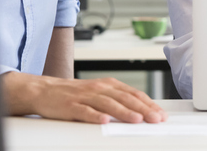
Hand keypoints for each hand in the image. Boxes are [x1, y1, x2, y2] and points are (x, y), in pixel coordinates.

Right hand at [1, 72, 167, 123]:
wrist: (45, 90)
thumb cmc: (76, 94)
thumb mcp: (100, 92)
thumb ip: (118, 99)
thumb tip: (141, 110)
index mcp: (109, 85)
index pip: (134, 94)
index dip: (149, 104)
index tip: (160, 114)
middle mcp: (100, 88)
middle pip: (125, 98)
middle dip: (143, 109)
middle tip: (155, 119)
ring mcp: (85, 96)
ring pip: (108, 104)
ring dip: (124, 112)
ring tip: (137, 119)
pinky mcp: (71, 105)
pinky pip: (85, 111)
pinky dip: (95, 115)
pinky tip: (104, 121)